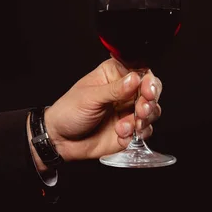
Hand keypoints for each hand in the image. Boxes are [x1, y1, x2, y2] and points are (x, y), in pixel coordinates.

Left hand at [39, 58, 162, 163]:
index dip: (148, 80)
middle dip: (150, 101)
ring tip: (130, 124)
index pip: (140, 71)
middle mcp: (125, 92)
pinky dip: (137, 133)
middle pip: (152, 90)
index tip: (147, 90)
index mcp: (115, 75)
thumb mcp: (90, 97)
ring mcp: (128, 111)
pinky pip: (146, 130)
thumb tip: (135, 79)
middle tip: (142, 109)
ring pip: (152, 111)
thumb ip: (115, 90)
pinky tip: (122, 133)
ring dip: (145, 118)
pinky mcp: (130, 130)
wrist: (59, 140)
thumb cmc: (68, 112)